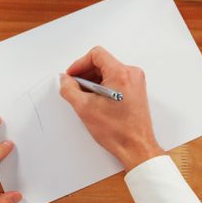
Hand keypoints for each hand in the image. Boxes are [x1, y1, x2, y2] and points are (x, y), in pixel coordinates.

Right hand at [59, 46, 163, 170]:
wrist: (136, 147)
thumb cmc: (118, 131)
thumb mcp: (84, 108)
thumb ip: (69, 89)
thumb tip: (65, 81)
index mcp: (121, 74)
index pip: (96, 55)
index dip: (79, 64)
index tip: (72, 75)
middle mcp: (131, 74)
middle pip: (102, 62)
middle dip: (85, 73)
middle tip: (75, 86)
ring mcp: (135, 82)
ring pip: (108, 71)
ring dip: (93, 81)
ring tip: (85, 96)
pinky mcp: (136, 90)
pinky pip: (115, 80)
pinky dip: (103, 86)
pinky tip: (95, 100)